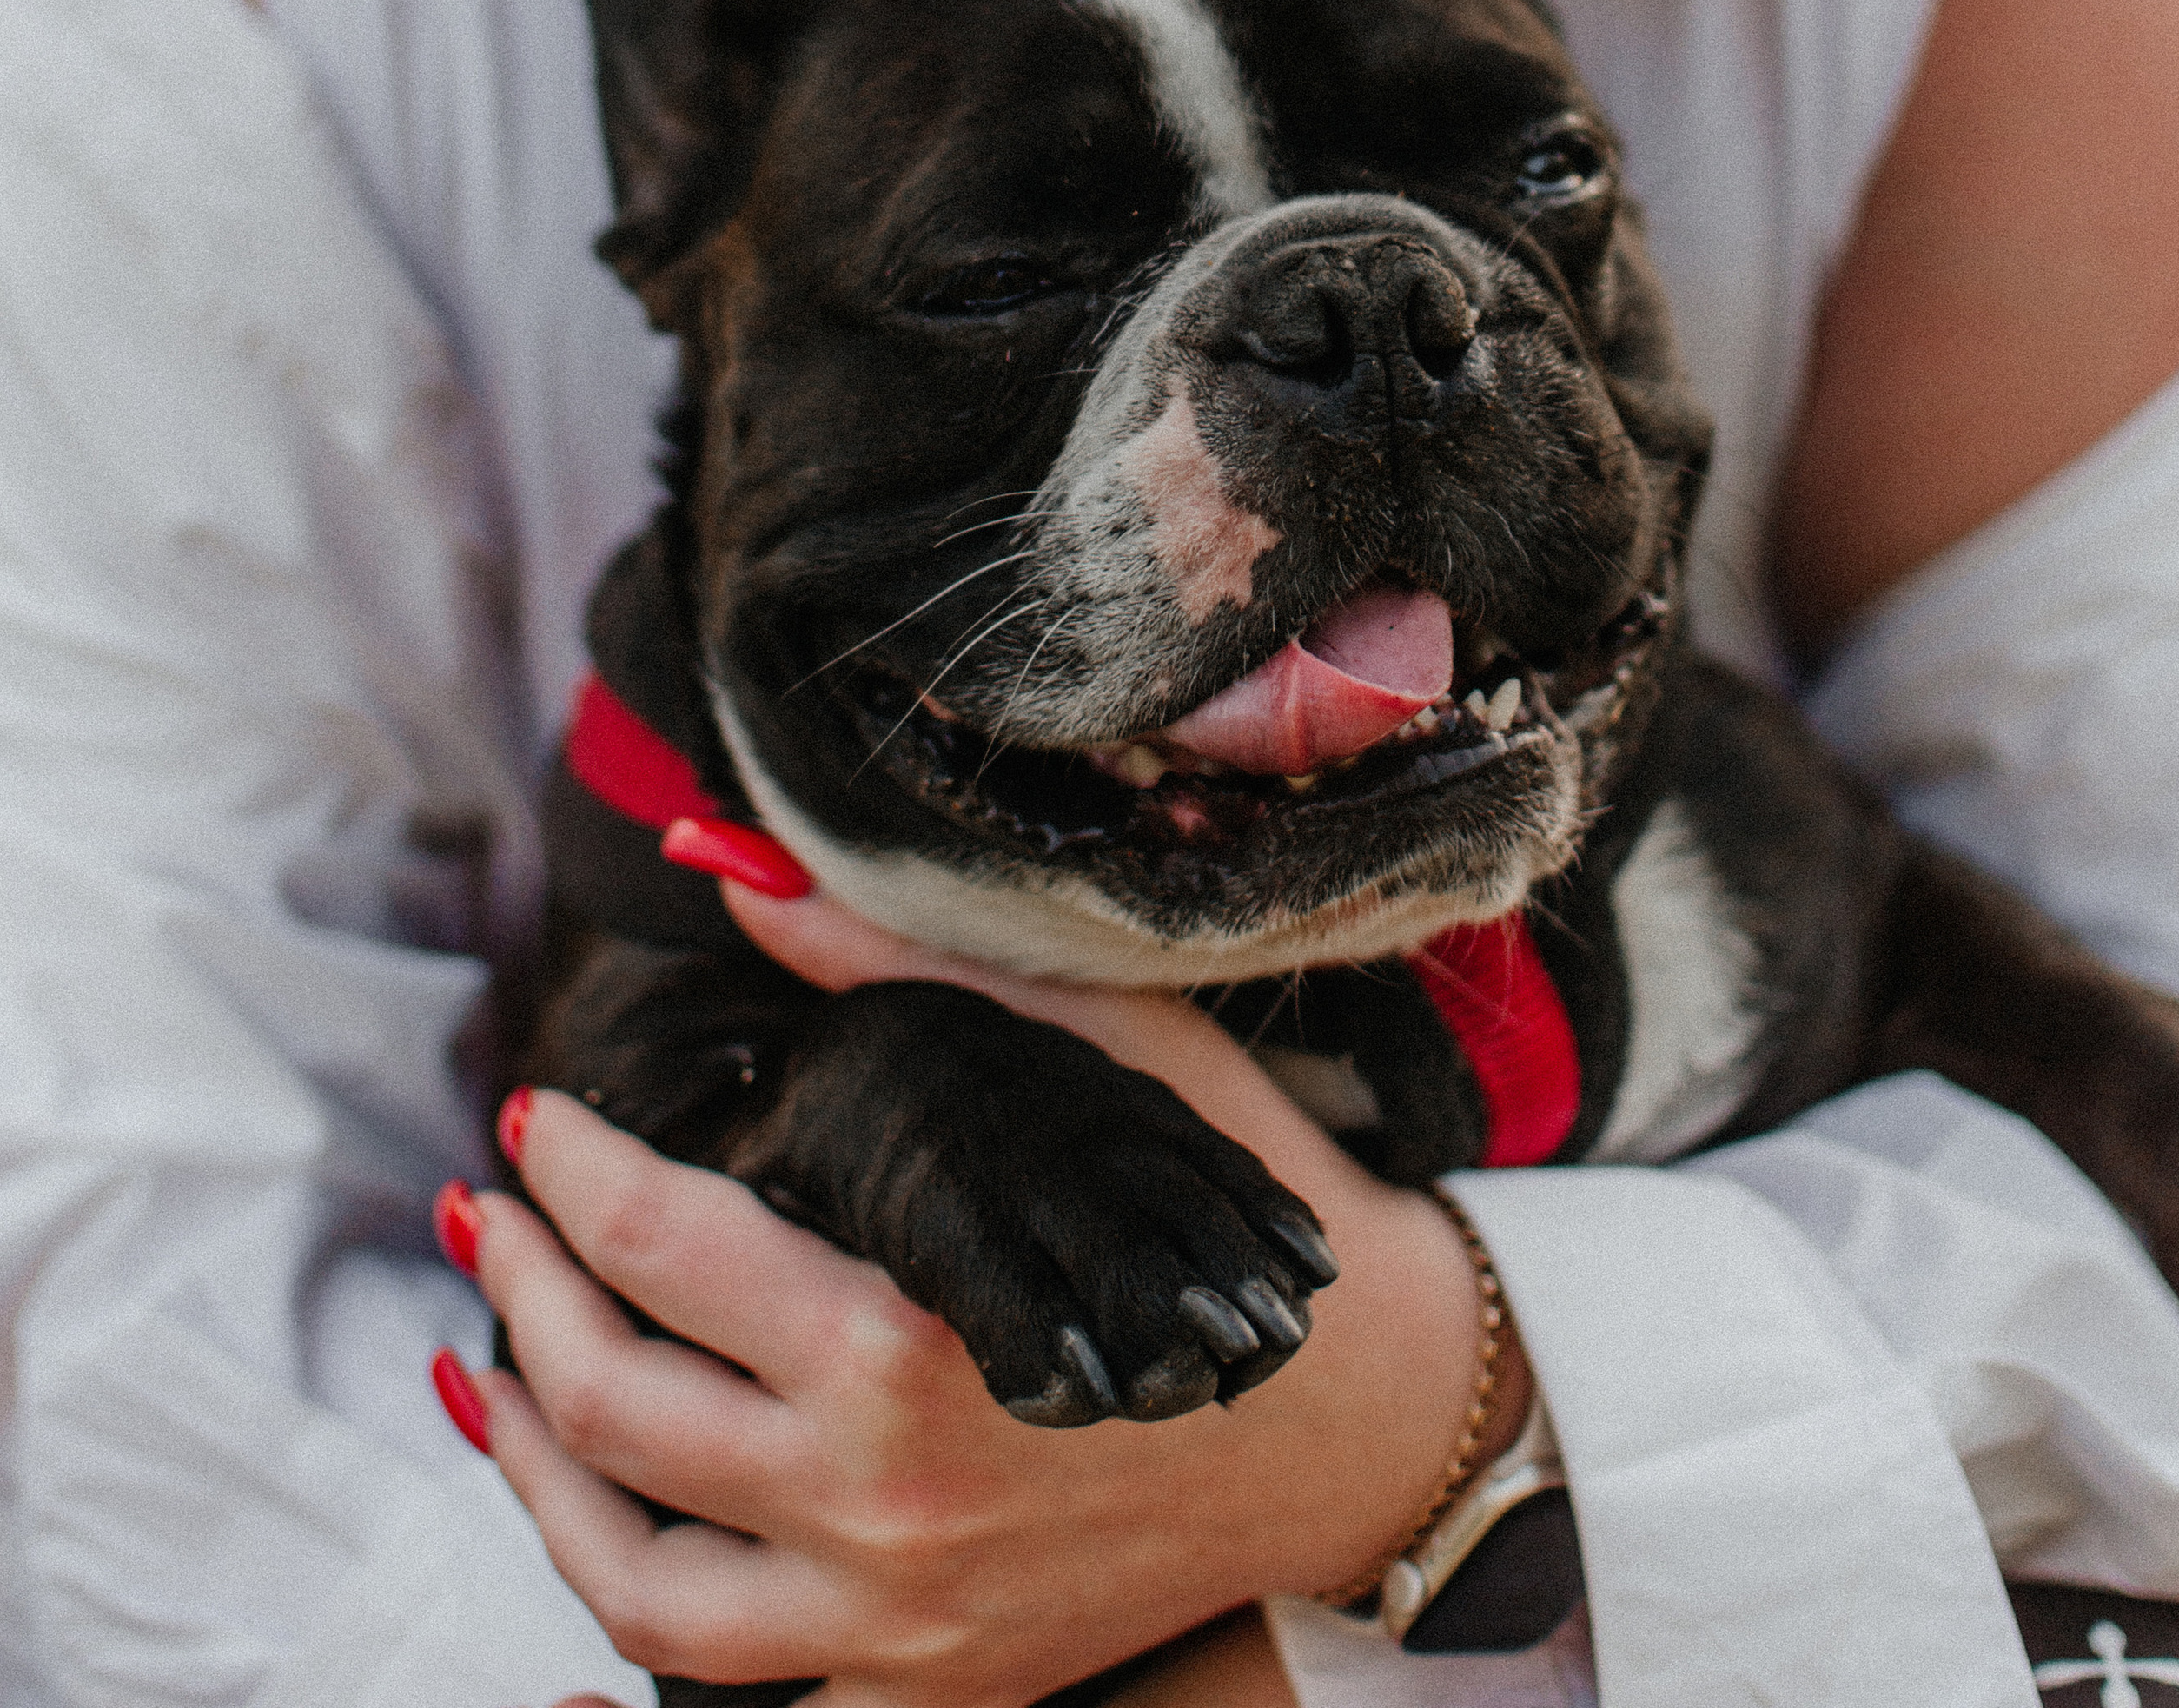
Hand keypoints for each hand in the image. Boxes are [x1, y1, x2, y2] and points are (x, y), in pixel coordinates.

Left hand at [461, 865, 1520, 1703]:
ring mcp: (904, 1624)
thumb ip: (895, 958)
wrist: (1374, 1421)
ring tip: (491, 1377)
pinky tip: (586, 1537)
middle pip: (613, 1415)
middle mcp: (888, 1508)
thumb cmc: (1237, 1208)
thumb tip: (723, 866)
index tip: (537, 1118)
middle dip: (523, 1296)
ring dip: (532, 1476)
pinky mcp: (935, 1689)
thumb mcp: (1097, 1046)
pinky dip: (617, 1635)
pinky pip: (731, 1698)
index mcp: (913, 1345)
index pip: (663, 1247)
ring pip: (631, 1585)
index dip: (572, 1171)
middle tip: (493, 1215)